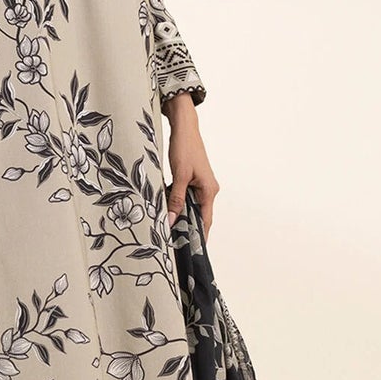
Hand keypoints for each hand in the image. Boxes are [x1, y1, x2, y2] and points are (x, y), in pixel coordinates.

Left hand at [162, 93, 218, 239]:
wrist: (185, 128)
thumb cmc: (184, 148)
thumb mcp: (179, 175)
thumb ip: (176, 199)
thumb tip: (172, 220)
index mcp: (209, 190)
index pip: (205, 221)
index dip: (200, 237)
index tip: (193, 252)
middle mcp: (208, 190)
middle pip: (200, 216)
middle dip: (191, 230)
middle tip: (179, 245)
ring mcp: (202, 185)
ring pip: (193, 207)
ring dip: (184, 218)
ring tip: (174, 233)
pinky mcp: (194, 180)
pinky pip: (188, 199)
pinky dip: (181, 207)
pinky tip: (171, 213)